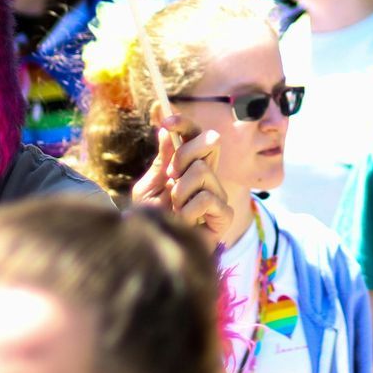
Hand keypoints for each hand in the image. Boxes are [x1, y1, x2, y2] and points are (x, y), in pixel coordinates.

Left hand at [131, 119, 235, 245]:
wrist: (152, 251)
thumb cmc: (152, 220)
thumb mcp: (149, 186)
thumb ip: (161, 161)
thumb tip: (165, 131)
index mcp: (188, 165)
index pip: (194, 135)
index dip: (185, 124)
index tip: (166, 120)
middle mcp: (207, 176)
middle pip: (210, 141)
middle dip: (185, 153)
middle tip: (171, 175)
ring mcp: (217, 194)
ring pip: (203, 171)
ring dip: (181, 190)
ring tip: (175, 208)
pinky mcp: (224, 215)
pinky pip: (208, 198)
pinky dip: (189, 210)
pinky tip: (184, 221)